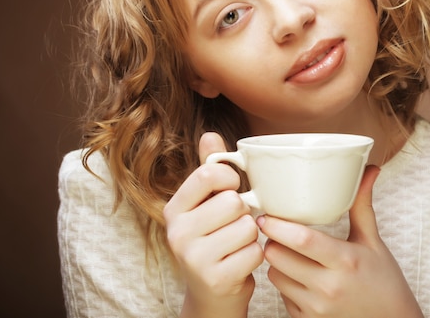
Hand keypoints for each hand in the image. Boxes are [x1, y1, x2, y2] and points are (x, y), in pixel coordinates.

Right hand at [163, 132, 263, 317]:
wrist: (211, 295)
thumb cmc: (214, 239)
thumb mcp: (206, 204)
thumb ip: (209, 170)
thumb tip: (210, 134)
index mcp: (174, 208)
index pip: (209, 174)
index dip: (231, 178)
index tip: (232, 189)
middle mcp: (177, 233)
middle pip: (233, 201)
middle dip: (243, 212)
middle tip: (234, 225)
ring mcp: (194, 259)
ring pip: (247, 226)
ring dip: (251, 235)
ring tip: (237, 244)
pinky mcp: (216, 279)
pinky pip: (255, 252)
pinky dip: (255, 256)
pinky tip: (241, 262)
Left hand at [258, 166, 423, 317]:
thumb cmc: (383, 280)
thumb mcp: (373, 241)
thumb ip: (362, 205)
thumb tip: (369, 170)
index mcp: (345, 261)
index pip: (302, 240)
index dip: (277, 226)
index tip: (265, 215)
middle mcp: (328, 287)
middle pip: (278, 257)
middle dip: (272, 241)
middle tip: (275, 231)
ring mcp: (317, 308)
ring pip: (275, 277)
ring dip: (276, 262)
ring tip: (288, 252)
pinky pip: (282, 296)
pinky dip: (284, 283)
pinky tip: (297, 275)